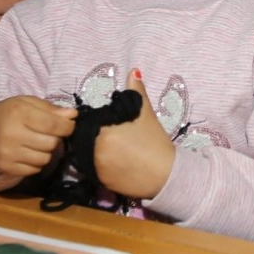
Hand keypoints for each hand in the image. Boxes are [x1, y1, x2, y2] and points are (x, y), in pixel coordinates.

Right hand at [0, 95, 77, 177]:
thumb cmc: (10, 113)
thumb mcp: (28, 103)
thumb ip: (51, 108)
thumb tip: (72, 114)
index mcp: (18, 113)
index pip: (53, 124)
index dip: (67, 126)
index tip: (69, 125)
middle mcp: (11, 134)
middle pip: (51, 143)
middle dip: (56, 138)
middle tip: (50, 133)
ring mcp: (8, 153)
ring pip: (45, 159)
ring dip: (47, 151)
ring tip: (39, 143)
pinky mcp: (6, 168)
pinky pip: (35, 169)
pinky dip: (37, 162)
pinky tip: (30, 152)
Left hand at [92, 70, 177, 199]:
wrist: (167, 174)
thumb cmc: (155, 142)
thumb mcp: (146, 114)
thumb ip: (136, 92)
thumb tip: (133, 70)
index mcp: (104, 131)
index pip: (90, 124)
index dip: (97, 125)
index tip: (110, 127)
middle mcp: (95, 150)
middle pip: (87, 141)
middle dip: (96, 139)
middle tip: (115, 141)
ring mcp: (97, 169)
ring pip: (89, 157)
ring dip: (97, 154)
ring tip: (116, 152)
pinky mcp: (101, 183)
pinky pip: (95, 172)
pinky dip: (102, 168)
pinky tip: (117, 164)